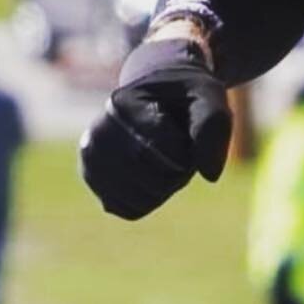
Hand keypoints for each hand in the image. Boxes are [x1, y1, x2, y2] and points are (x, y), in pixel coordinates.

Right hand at [79, 38, 231, 219]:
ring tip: (164, 157)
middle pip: (153, 180)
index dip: (188, 150)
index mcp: (120, 105)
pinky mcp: (93, 182)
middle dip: (179, 171)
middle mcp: (96, 135)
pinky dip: (150, 199)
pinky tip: (149, 172)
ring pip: (142, 200)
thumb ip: (212, 126)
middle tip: (179, 146)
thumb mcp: (207, 96)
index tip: (186, 130)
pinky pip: (130, 209)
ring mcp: (90, 161)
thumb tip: (210, 176)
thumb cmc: (185, 96)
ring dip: (166, 187)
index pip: (163, 150)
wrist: (157, 94)